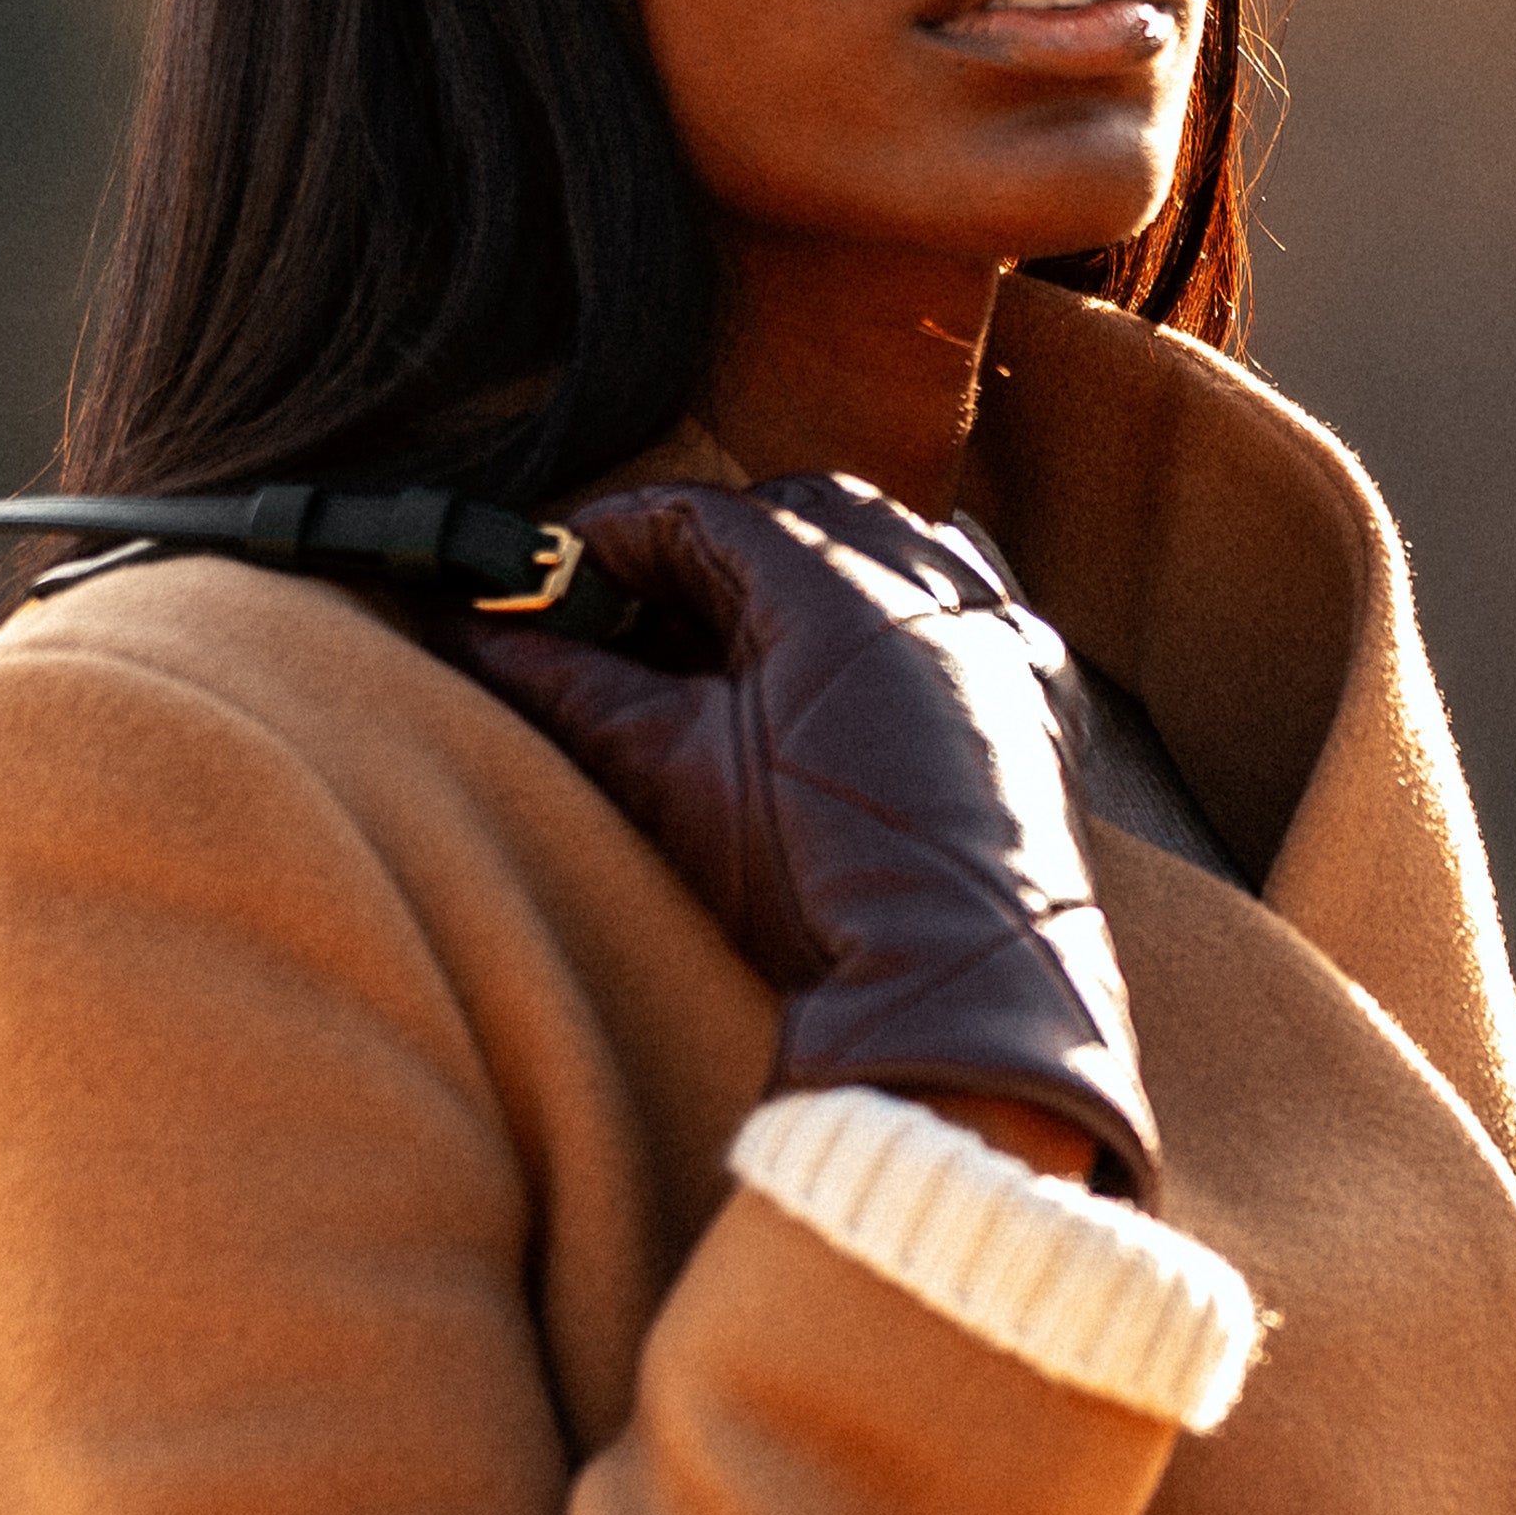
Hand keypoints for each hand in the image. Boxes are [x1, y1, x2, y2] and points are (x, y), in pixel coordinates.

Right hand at [457, 477, 1159, 1200]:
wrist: (957, 999)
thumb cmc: (812, 887)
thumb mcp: (670, 775)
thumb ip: (573, 685)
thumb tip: (477, 631)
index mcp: (832, 582)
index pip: (701, 516)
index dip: (613, 540)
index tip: (554, 576)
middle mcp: (930, 579)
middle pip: (795, 516)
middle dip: (708, 551)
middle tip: (631, 615)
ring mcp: (998, 630)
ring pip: (889, 543)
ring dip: (808, 569)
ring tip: (737, 644)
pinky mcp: (1038, 689)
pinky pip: (968, 599)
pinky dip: (903, 606)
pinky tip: (859, 661)